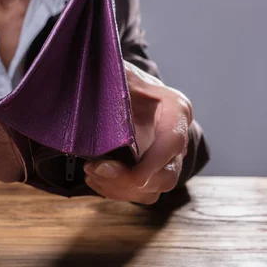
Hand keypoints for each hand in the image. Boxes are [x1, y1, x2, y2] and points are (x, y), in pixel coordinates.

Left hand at [84, 61, 192, 204]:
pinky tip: (95, 177)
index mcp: (175, 109)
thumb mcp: (118, 73)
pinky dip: (114, 191)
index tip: (132, 175)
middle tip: (96, 169)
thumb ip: (114, 79)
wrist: (120, 89)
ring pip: (151, 190)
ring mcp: (165, 159)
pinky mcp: (150, 172)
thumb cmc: (121, 79)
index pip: (173, 142)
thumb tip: (90, 80)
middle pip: (166, 175)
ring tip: (91, 171)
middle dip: (129, 181)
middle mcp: (175, 137)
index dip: (153, 163)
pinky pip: (138, 194)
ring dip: (118, 188)